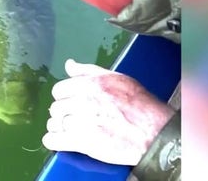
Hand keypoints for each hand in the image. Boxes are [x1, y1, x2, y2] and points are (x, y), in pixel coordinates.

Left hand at [42, 60, 174, 164]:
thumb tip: (69, 65)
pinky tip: (60, 140)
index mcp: (90, 84)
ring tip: (71, 129)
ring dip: (59, 127)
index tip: (72, 102)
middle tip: (75, 118)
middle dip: (63, 113)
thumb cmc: (139, 105)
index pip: (59, 89)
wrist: (153, 132)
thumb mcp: (116, 78)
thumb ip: (88, 71)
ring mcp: (81, 122)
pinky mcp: (82, 142)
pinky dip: (54, 141)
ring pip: (54, 124)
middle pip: (56, 107)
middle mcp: (83, 101)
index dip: (65, 97)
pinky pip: (54, 140)